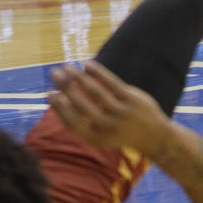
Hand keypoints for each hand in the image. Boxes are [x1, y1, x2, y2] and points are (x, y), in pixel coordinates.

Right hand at [49, 59, 168, 156]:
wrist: (154, 136)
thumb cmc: (120, 132)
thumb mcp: (101, 133)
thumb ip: (83, 119)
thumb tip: (61, 98)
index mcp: (96, 138)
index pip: (71, 122)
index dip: (58, 108)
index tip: (49, 93)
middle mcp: (107, 127)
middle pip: (80, 104)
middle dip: (65, 87)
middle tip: (54, 73)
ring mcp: (120, 113)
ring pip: (94, 91)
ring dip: (78, 77)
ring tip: (67, 67)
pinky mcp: (131, 99)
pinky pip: (111, 82)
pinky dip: (97, 72)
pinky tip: (87, 64)